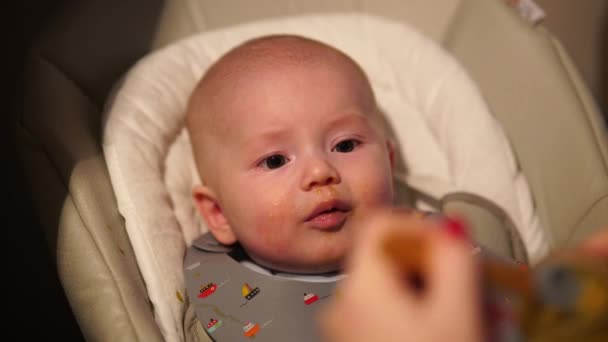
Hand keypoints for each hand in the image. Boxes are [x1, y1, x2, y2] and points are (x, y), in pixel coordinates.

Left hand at [319, 209, 482, 341]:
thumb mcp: (458, 312)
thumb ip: (457, 260)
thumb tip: (450, 226)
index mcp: (360, 288)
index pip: (380, 223)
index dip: (419, 222)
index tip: (448, 238)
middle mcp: (343, 305)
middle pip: (391, 257)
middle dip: (436, 265)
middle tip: (471, 283)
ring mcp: (346, 326)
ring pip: (394, 286)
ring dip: (433, 290)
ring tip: (469, 312)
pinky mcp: (355, 341)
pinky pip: (388, 311)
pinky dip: (418, 311)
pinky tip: (446, 326)